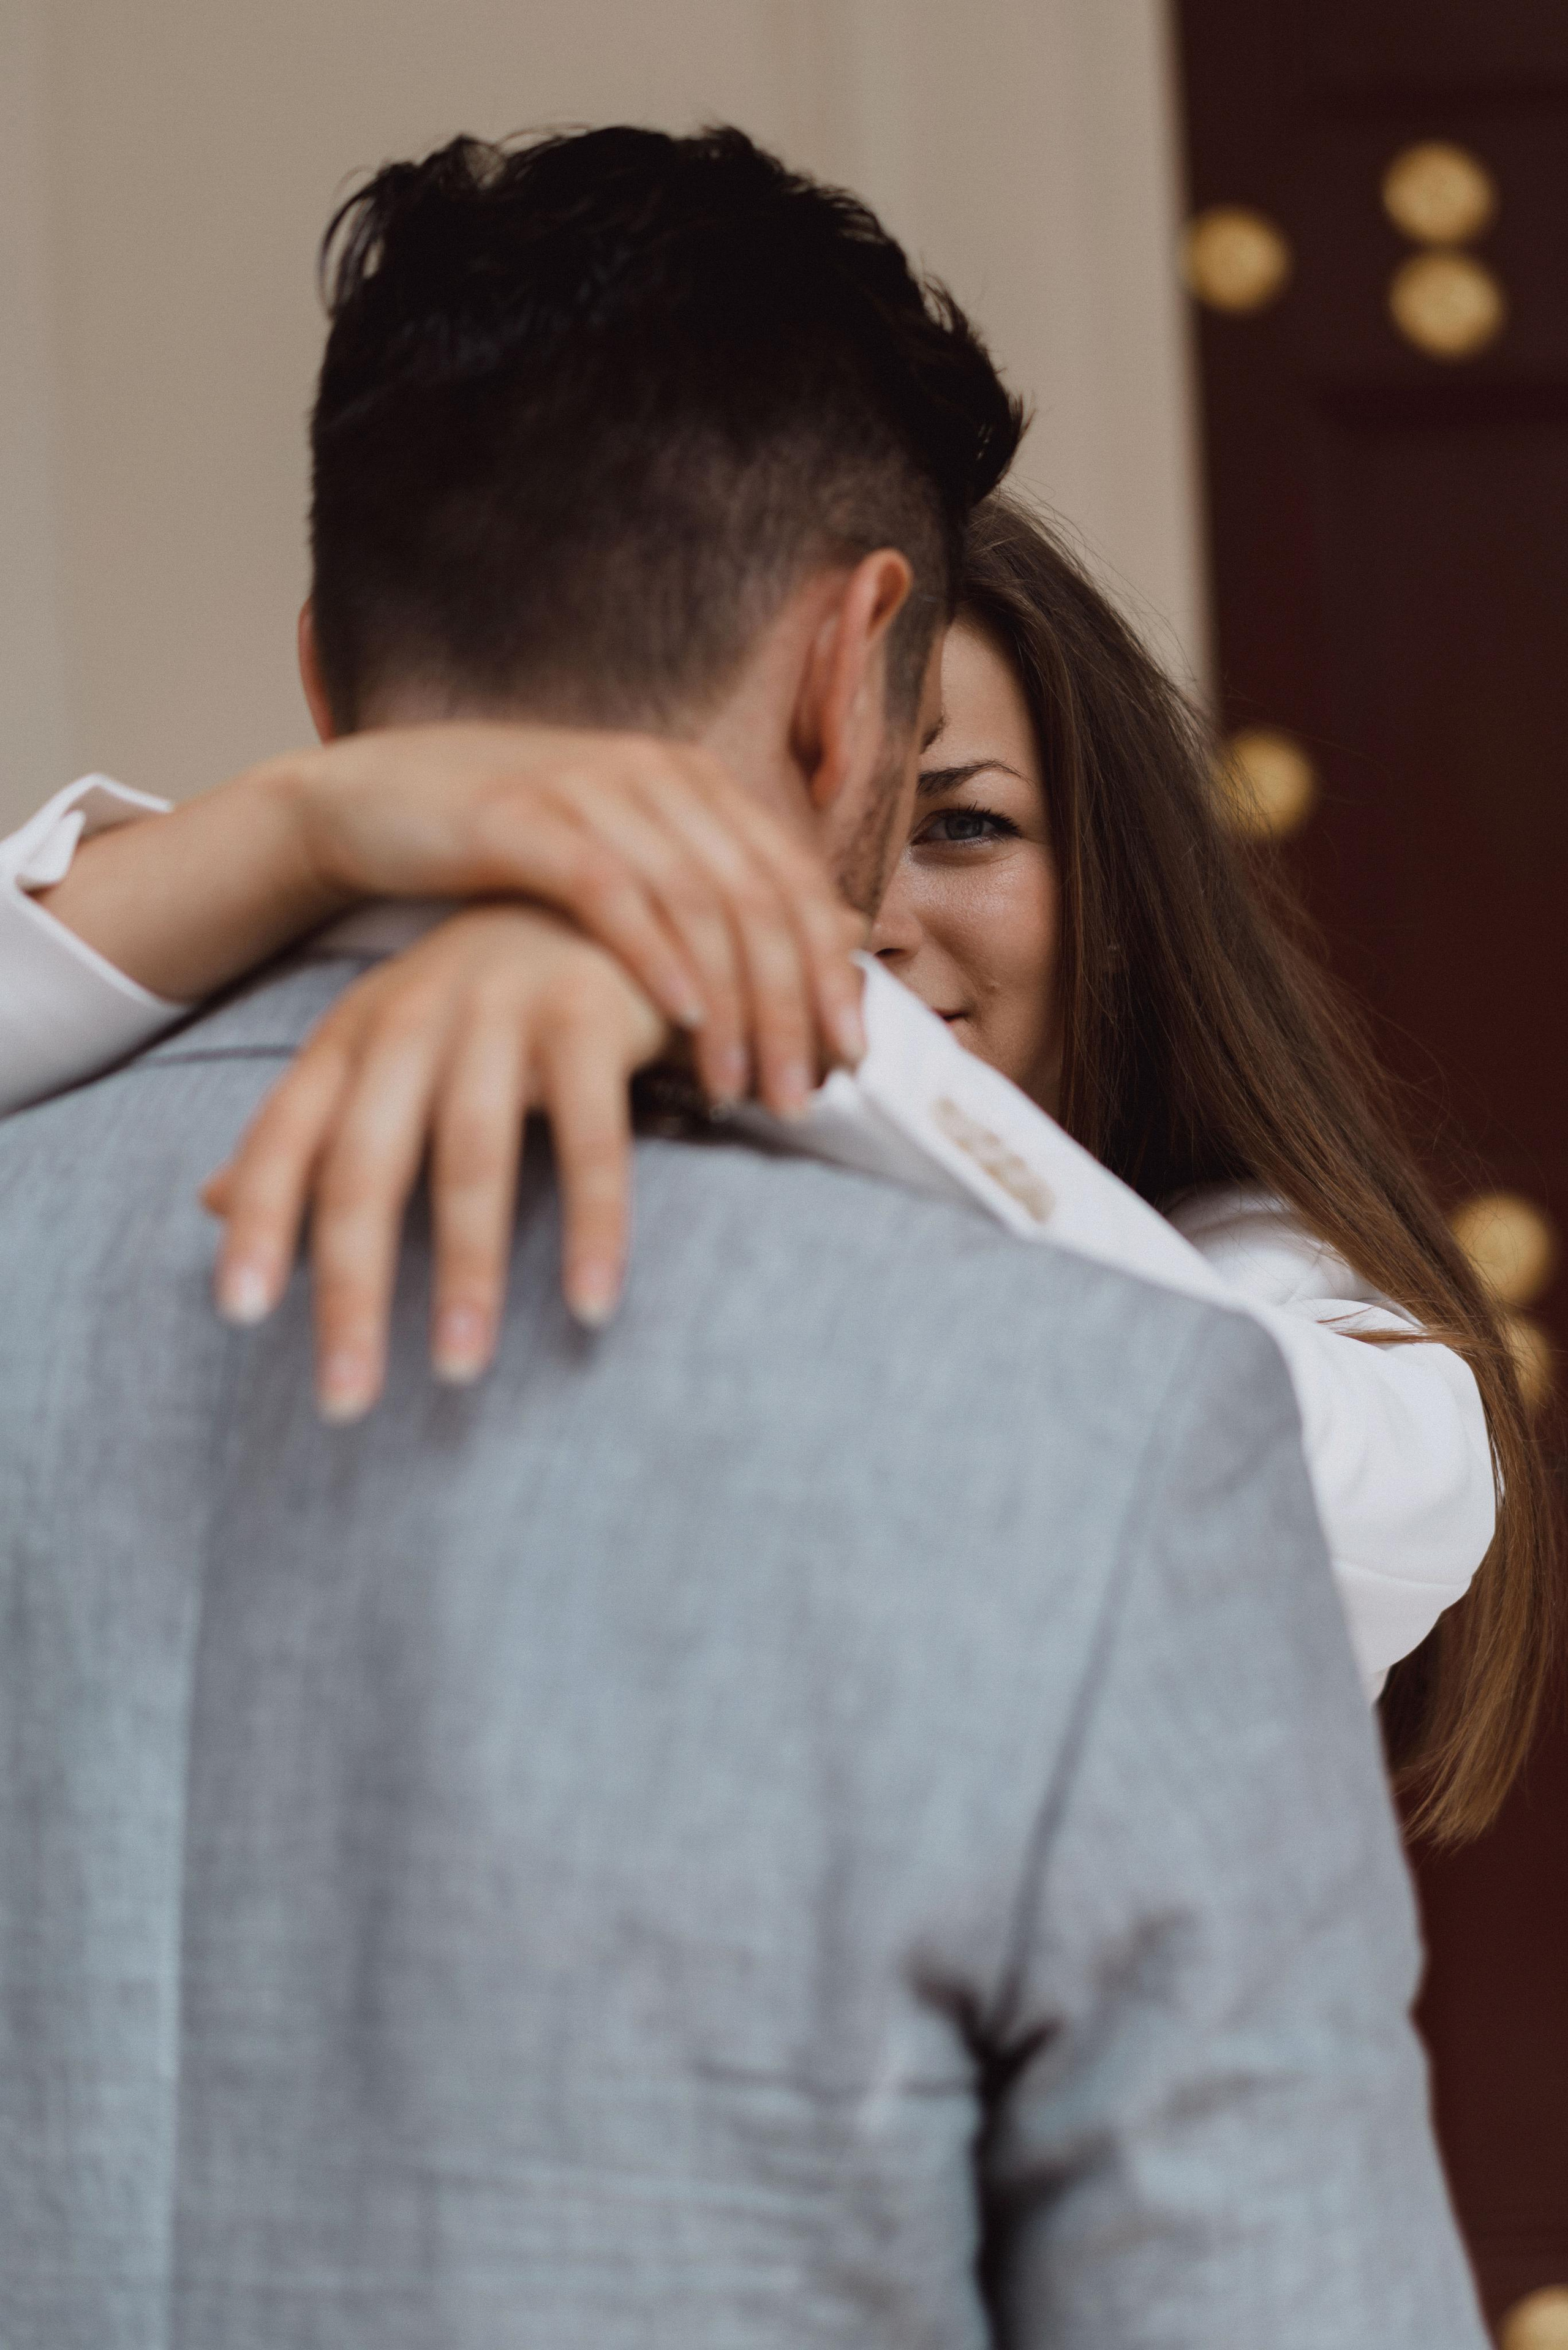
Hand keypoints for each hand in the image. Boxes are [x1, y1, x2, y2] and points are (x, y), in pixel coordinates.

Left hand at [202, 905, 669, 1421]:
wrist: (599, 882)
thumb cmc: (484, 995)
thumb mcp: (380, 1049)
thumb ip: (308, 1129)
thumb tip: (209, 1204)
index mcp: (353, 1033)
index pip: (288, 1139)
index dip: (261, 1225)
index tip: (241, 1317)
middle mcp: (412, 1019)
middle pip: (365, 1170)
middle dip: (352, 1291)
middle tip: (348, 1399)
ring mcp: (499, 1011)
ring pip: (471, 1161)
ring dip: (468, 1274)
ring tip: (463, 1371)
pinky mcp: (587, 1015)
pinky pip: (590, 1138)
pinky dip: (594, 1225)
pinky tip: (591, 1304)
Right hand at [281, 723, 866, 1115]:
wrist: (369, 802)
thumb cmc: (504, 855)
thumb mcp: (620, 867)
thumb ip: (700, 905)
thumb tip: (802, 974)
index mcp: (695, 783)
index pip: (793, 884)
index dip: (829, 974)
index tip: (850, 1060)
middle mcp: (657, 774)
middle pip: (759, 901)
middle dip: (792, 1008)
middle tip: (804, 1097)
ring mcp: (592, 788)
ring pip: (698, 903)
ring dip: (732, 1003)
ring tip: (746, 1086)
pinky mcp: (523, 815)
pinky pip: (611, 891)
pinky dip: (654, 957)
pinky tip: (681, 1020)